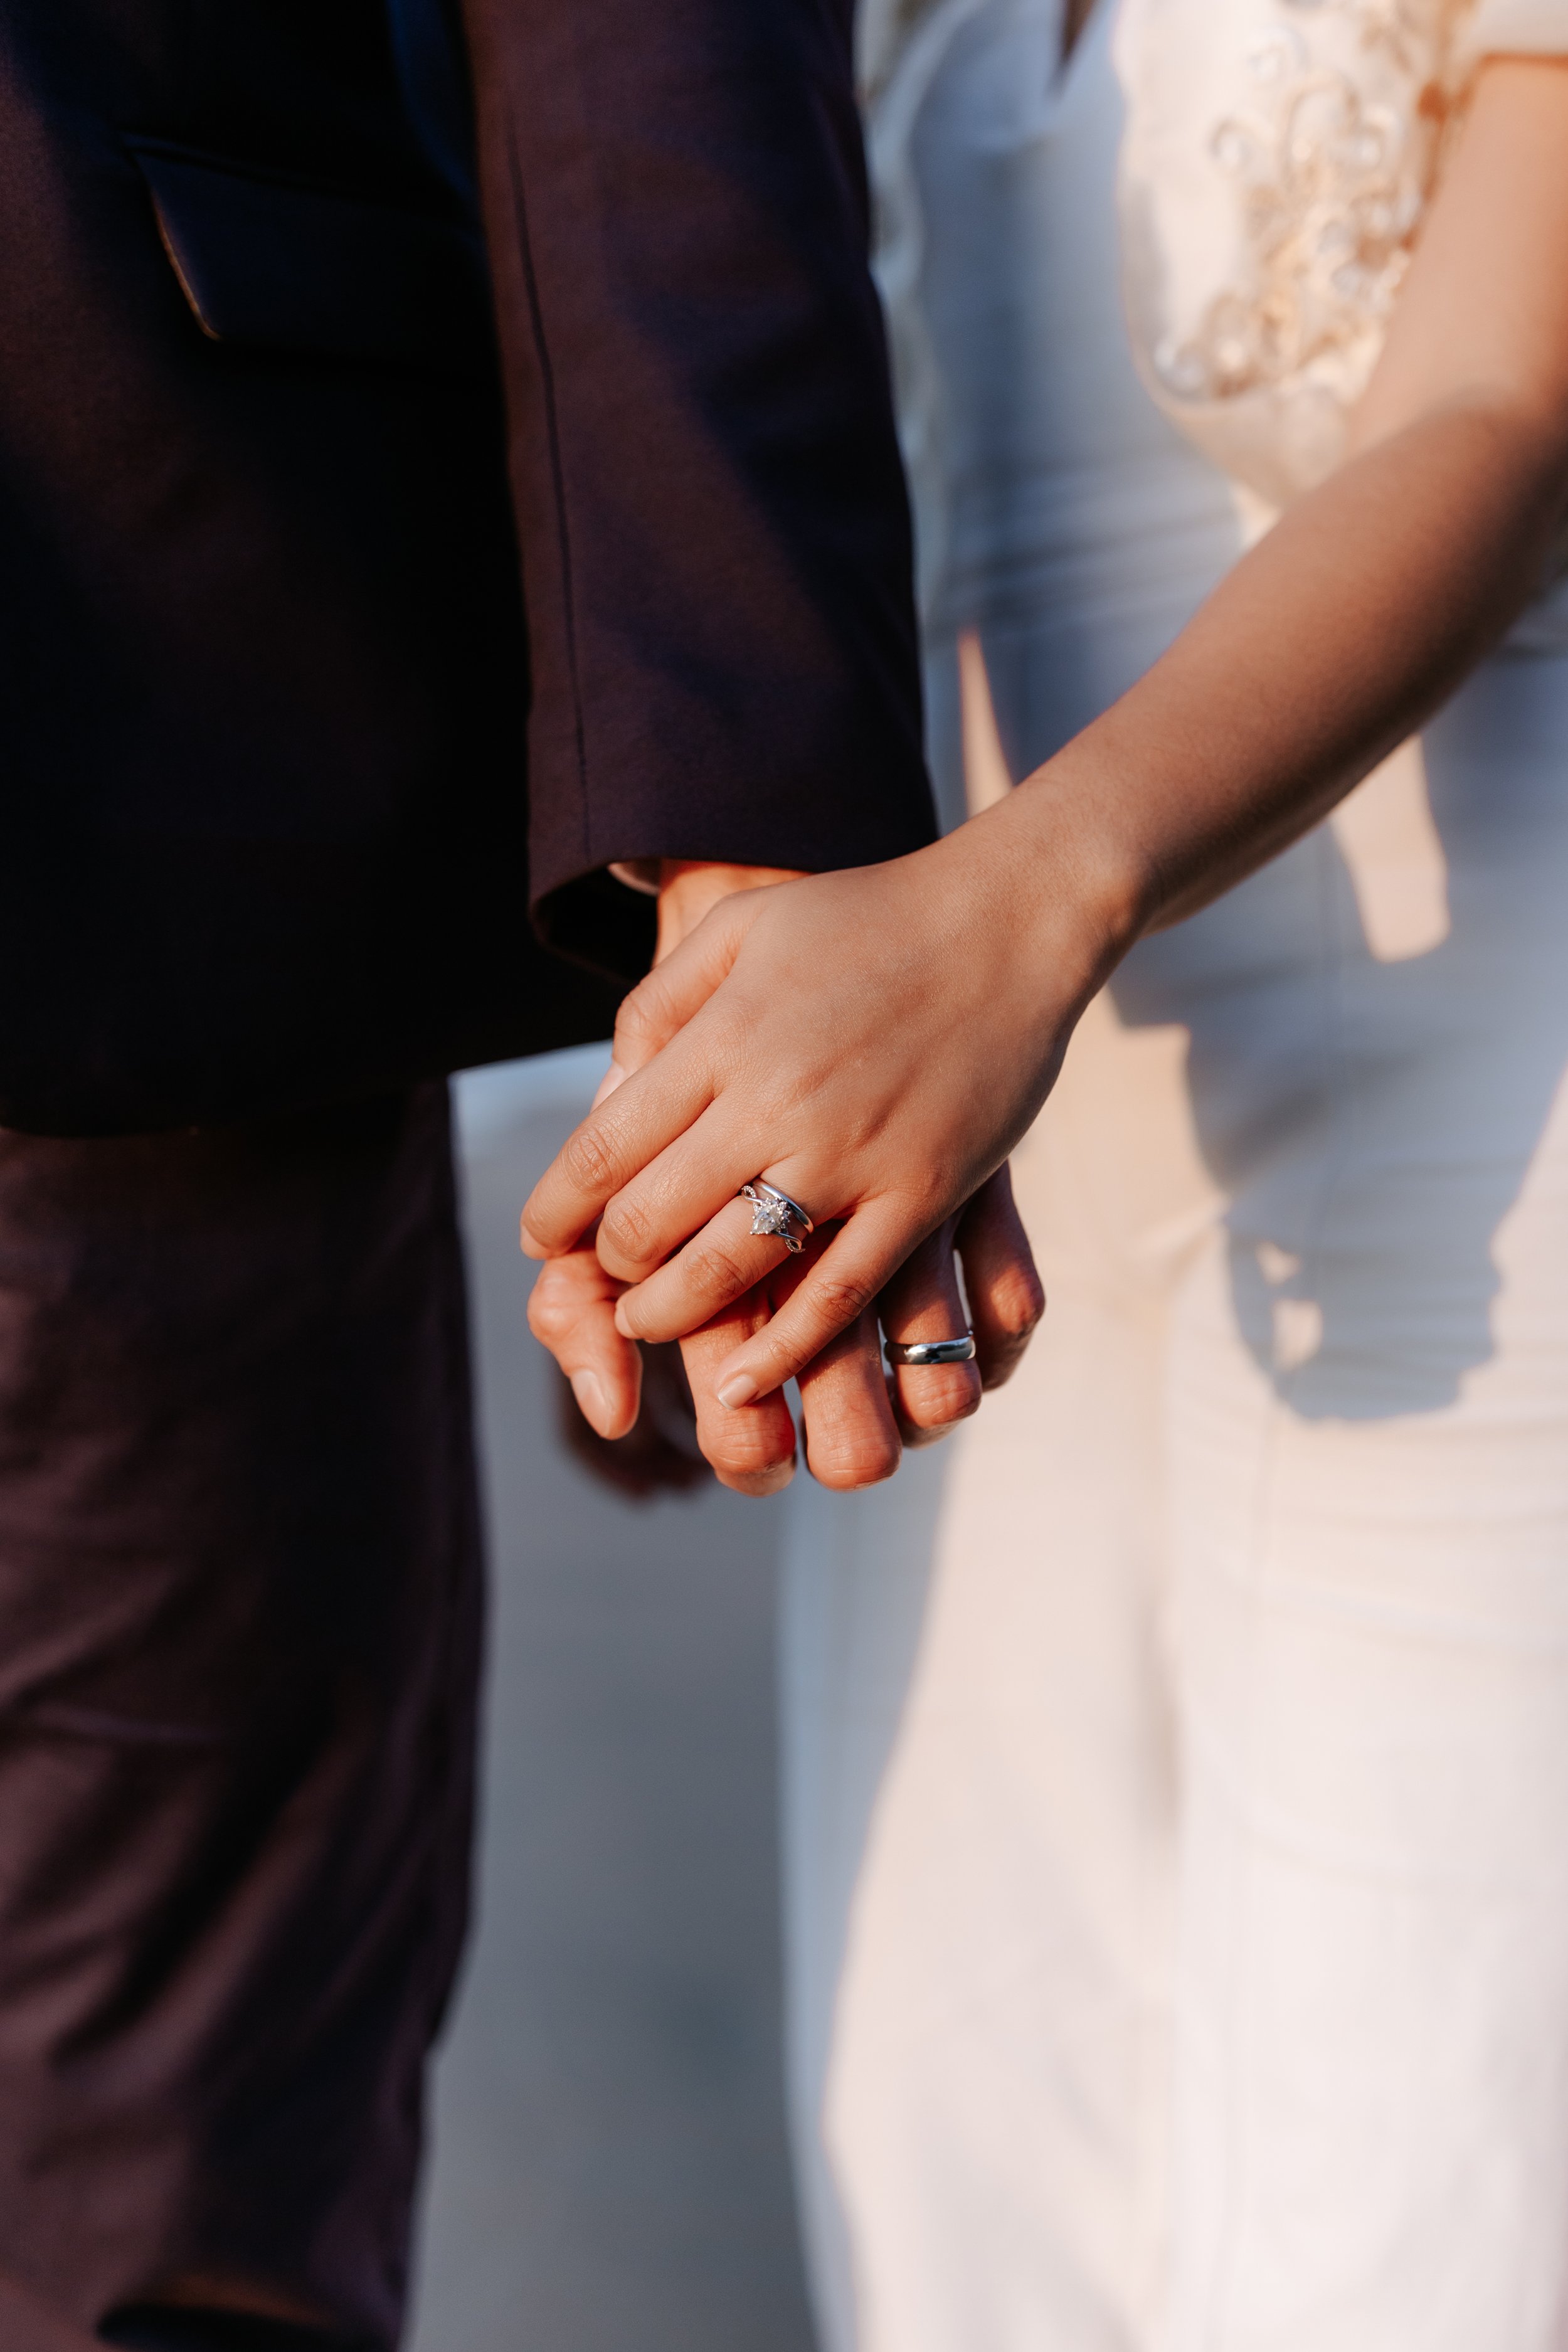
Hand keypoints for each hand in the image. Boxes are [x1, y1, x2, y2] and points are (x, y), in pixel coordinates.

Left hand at [522, 798, 1104, 1424]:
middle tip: (607, 1273)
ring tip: (645, 1321)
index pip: (601, 1150)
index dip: (554, 1209)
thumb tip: (607, 1088)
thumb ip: (664, 1000)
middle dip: (608, 1262)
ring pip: (727, 1270)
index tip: (540, 1236)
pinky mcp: (921, 1194)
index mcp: (723, 1036)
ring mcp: (851, 1155)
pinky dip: (779, 1351)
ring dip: (666, 1313)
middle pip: (649, 1220)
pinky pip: (836, 1297)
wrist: (1010, 920)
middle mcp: (774, 1101)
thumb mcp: (742, 926)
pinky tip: (739, 1380)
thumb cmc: (866, 917)